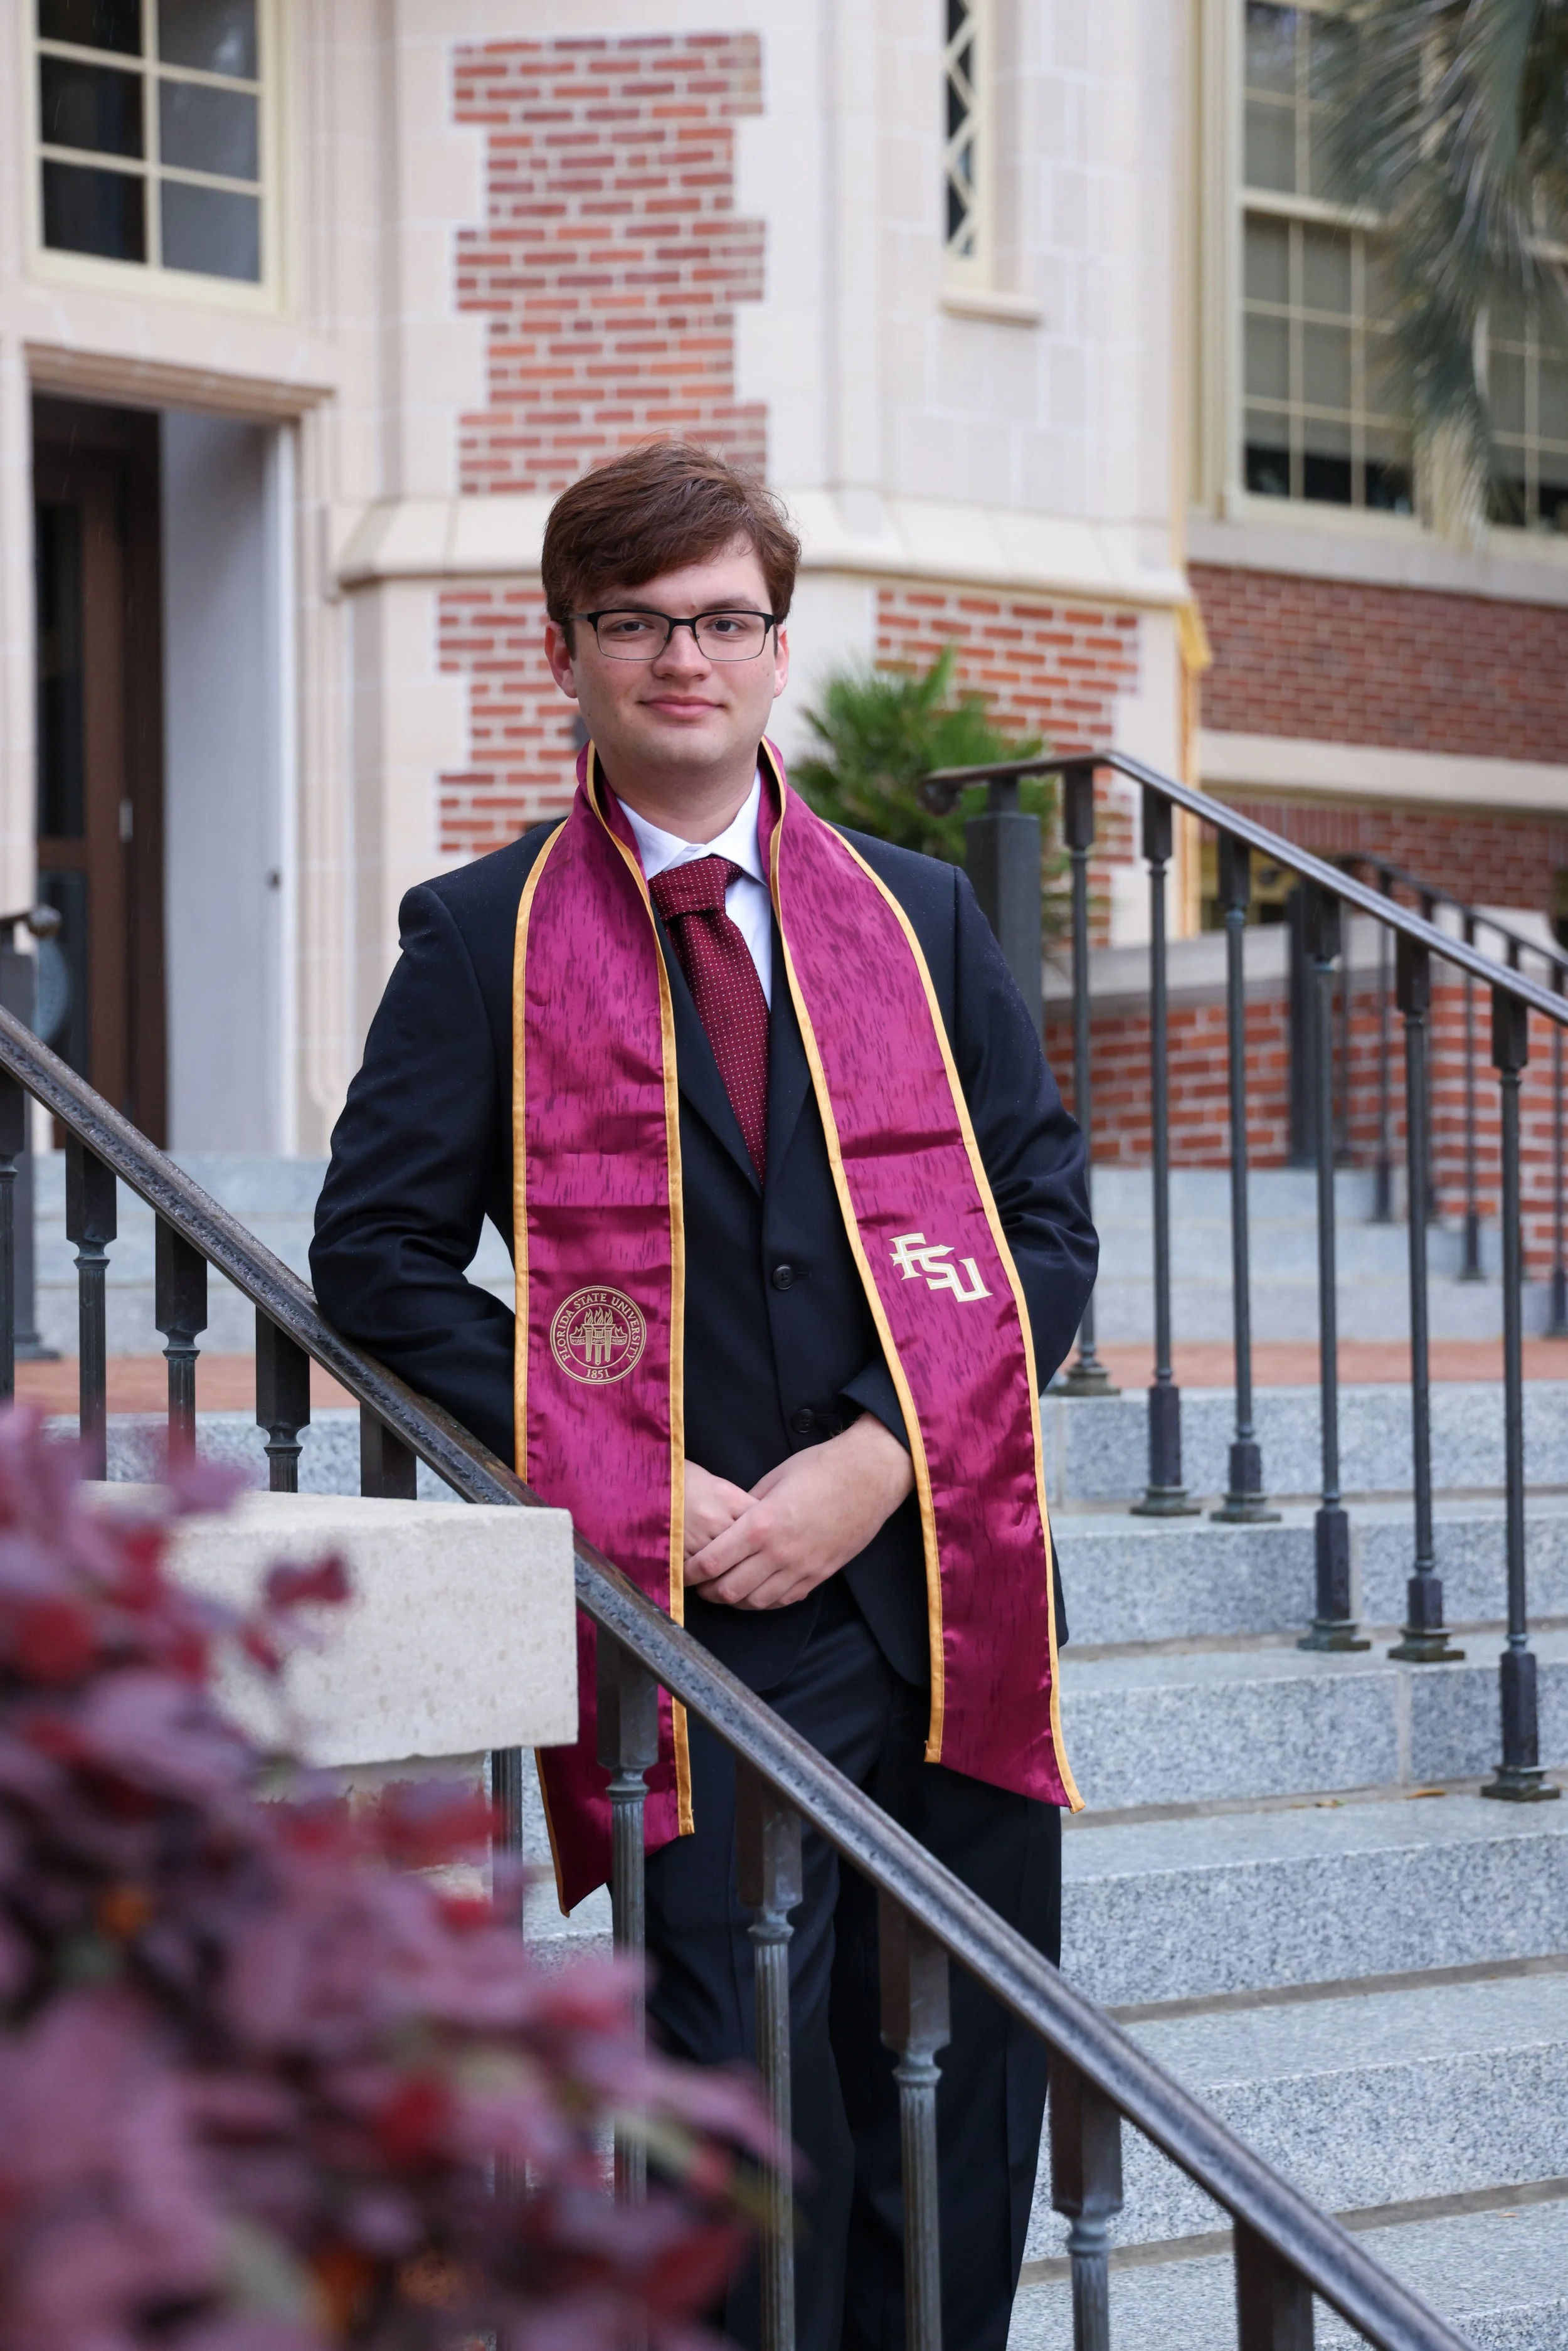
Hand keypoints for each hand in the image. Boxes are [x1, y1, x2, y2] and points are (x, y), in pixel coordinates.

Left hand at [685, 1415, 915, 1610]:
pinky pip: (784, 1600)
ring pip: (755, 1602)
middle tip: (699, 1583)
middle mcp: (779, 1553)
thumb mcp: (774, 1479)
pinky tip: (756, 1591)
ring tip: (725, 1588)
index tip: (682, 1570)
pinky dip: (764, 1600)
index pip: (712, 1561)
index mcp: (761, 1525)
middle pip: (729, 1590)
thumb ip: (747, 1506)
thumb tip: (728, 1524)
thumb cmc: (821, 1468)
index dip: (691, 1571)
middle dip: (707, 1591)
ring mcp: (801, 1568)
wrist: (870, 1476)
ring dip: (734, 1599)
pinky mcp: (819, 1575)